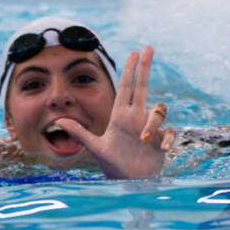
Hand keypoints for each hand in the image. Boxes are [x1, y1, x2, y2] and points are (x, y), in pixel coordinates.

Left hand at [52, 47, 176, 180]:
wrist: (129, 182)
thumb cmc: (113, 165)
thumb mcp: (95, 147)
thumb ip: (79, 133)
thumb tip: (59, 120)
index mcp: (121, 116)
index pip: (126, 87)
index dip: (130, 69)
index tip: (134, 52)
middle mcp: (137, 117)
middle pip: (143, 86)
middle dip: (145, 67)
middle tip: (148, 48)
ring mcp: (151, 128)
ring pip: (159, 111)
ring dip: (154, 122)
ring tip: (144, 139)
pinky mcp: (162, 140)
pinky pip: (170, 133)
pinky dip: (167, 139)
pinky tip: (161, 149)